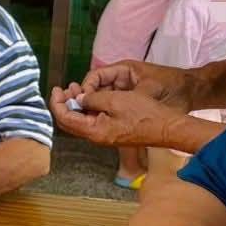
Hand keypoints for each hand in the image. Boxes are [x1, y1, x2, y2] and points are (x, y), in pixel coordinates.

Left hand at [48, 83, 182, 148]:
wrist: (168, 128)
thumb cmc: (145, 114)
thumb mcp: (116, 100)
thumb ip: (93, 98)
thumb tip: (78, 98)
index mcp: (94, 131)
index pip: (65, 118)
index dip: (57, 103)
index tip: (57, 89)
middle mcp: (96, 137)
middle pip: (69, 121)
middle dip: (64, 103)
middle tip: (64, 88)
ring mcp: (104, 135)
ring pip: (80, 120)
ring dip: (76, 104)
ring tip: (76, 88)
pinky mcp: (112, 132)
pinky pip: (92, 120)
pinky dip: (87, 107)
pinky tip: (90, 96)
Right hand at [80, 59, 196, 111]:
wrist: (195, 93)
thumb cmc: (173, 88)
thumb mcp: (146, 92)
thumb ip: (119, 98)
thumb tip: (91, 104)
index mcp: (123, 70)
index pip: (94, 77)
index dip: (85, 90)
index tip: (80, 104)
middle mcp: (120, 78)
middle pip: (95, 88)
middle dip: (86, 101)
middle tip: (79, 115)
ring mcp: (125, 90)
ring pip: (102, 99)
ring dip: (95, 109)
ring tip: (89, 121)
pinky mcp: (130, 101)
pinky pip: (112, 106)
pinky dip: (106, 114)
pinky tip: (102, 123)